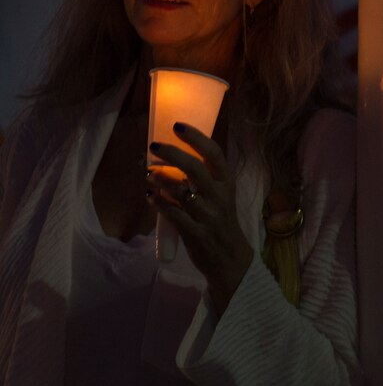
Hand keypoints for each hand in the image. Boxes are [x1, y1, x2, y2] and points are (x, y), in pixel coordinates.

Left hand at [147, 122, 253, 314]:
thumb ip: (205, 179)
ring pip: (180, 191)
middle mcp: (220, 197)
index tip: (178, 126)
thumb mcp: (221, 197)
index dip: (196, 137)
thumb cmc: (222, 223)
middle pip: (196, 168)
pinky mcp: (195, 233)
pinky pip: (172, 213)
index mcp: (227, 184)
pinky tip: (149, 195)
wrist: (230, 259)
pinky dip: (157, 202)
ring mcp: (208, 215)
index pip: (215, 154)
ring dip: (160, 178)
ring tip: (148, 172)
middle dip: (173, 153)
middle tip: (154, 146)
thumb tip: (176, 158)